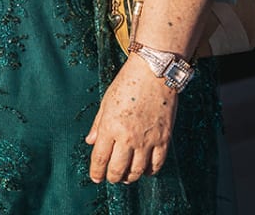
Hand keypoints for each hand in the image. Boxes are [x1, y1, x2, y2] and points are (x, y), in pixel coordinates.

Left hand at [85, 53, 178, 183]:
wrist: (154, 75)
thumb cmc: (127, 85)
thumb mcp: (106, 102)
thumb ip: (98, 125)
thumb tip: (90, 142)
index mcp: (111, 127)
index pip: (101, 158)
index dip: (97, 171)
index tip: (95, 178)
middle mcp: (128, 137)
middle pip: (119, 168)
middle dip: (112, 177)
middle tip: (110, 179)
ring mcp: (148, 140)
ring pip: (138, 170)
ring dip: (131, 177)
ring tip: (126, 178)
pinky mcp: (164, 139)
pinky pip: (157, 163)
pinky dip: (151, 171)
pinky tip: (146, 172)